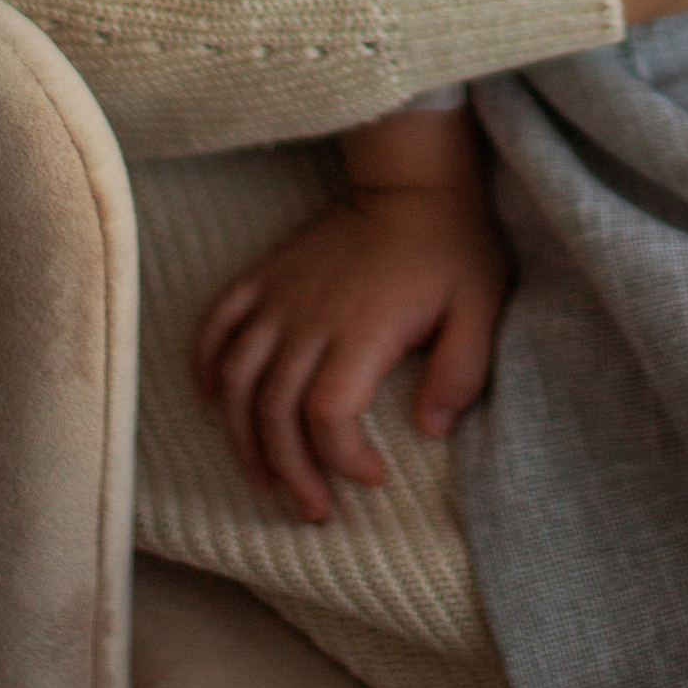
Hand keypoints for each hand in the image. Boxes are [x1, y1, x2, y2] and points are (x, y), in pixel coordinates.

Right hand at [191, 118, 506, 523]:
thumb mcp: (482, 306)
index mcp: (362, 330)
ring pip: (237, 378)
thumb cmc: (452, 247)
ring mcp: (281, 296)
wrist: (414, 179)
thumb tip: (431, 429)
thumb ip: (461, 371)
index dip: (341, 459)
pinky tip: (210, 400)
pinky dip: (205, 362)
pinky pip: (218, 321)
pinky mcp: (266, 276)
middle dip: (290, 471)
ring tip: (262, 477)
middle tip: (313, 508)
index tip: (373, 476)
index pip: (328, 416)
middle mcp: (310, 318)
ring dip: (241, 435)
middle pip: (274, 411)